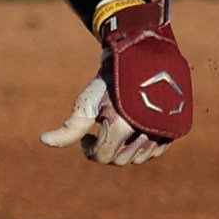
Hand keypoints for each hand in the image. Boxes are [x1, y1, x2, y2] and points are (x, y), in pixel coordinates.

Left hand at [40, 77, 164, 165]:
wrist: (141, 58)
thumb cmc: (109, 81)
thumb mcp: (87, 102)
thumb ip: (69, 127)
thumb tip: (44, 141)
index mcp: (122, 124)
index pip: (101, 157)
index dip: (88, 149)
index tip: (85, 135)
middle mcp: (146, 130)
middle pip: (119, 160)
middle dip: (105, 150)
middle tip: (99, 133)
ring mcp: (163, 129)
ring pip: (138, 158)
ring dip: (123, 149)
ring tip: (116, 129)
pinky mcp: (175, 128)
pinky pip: (155, 151)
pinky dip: (142, 147)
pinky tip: (132, 132)